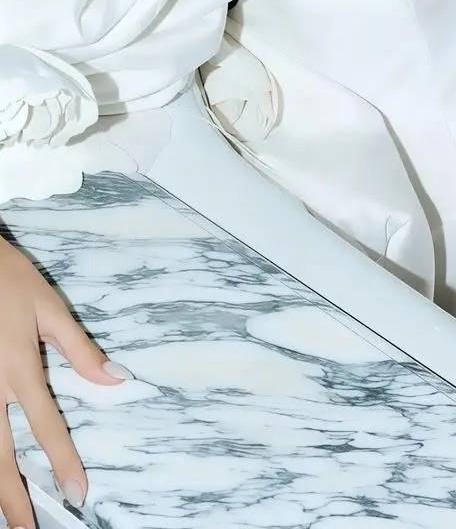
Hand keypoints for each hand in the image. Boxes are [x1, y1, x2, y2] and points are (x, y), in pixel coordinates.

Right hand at [0, 234, 127, 528]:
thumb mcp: (49, 307)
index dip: (62, 462)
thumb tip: (116, 379)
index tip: (77, 493)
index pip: (46, 425)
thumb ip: (80, 348)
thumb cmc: (8, 279)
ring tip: (10, 519)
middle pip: (1, 456)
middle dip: (16, 499)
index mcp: (18, 367)